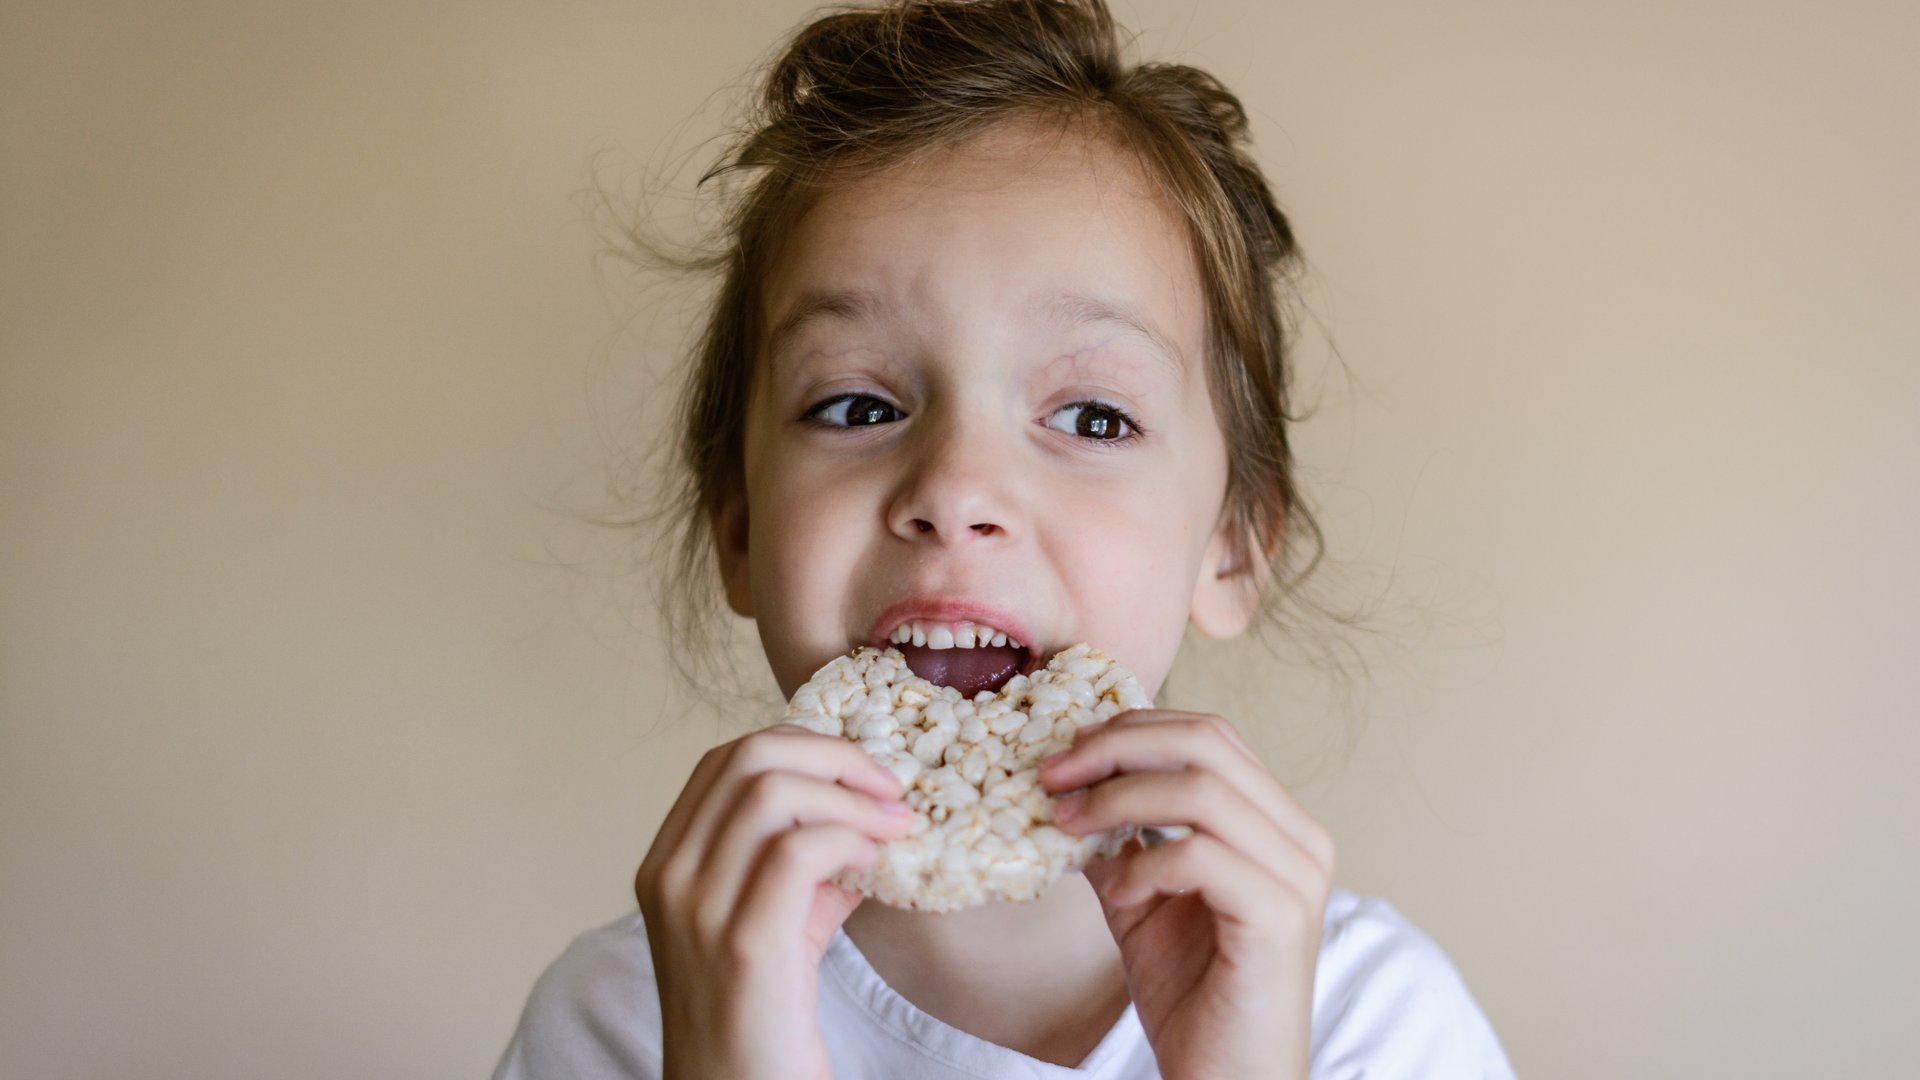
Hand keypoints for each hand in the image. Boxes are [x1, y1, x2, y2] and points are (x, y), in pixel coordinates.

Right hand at [634, 723, 914, 1079]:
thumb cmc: (761, 1013)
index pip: (726, 759)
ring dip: (850, 796)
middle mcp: (671, 876)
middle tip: (889, 787)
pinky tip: (874, 861)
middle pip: (748, 758)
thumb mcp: (776, 919)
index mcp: (667, 862)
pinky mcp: (745, 942)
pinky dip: (849, 838)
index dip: (802, 746)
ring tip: (892, 826)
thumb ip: (806, 859)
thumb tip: (869, 809)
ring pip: (773, 791)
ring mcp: (700, 908)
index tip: (860, 772)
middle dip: (833, 756)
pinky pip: (800, 850)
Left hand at [1039, 710, 1334, 1079]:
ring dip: (1119, 797)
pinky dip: (1145, 863)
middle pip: (1207, 744)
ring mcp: (1297, 877)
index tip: (1066, 752)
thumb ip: (1119, 842)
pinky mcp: (1280, 919)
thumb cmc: (1195, 998)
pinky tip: (1119, 893)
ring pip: (1202, 790)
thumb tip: (1064, 789)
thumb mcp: (1143, 902)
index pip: (1210, 736)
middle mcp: (1301, 840)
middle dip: (1117, 747)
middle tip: (1054, 773)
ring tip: (1067, 823)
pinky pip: (1201, 856)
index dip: (1132, 729)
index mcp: (1277, 825)